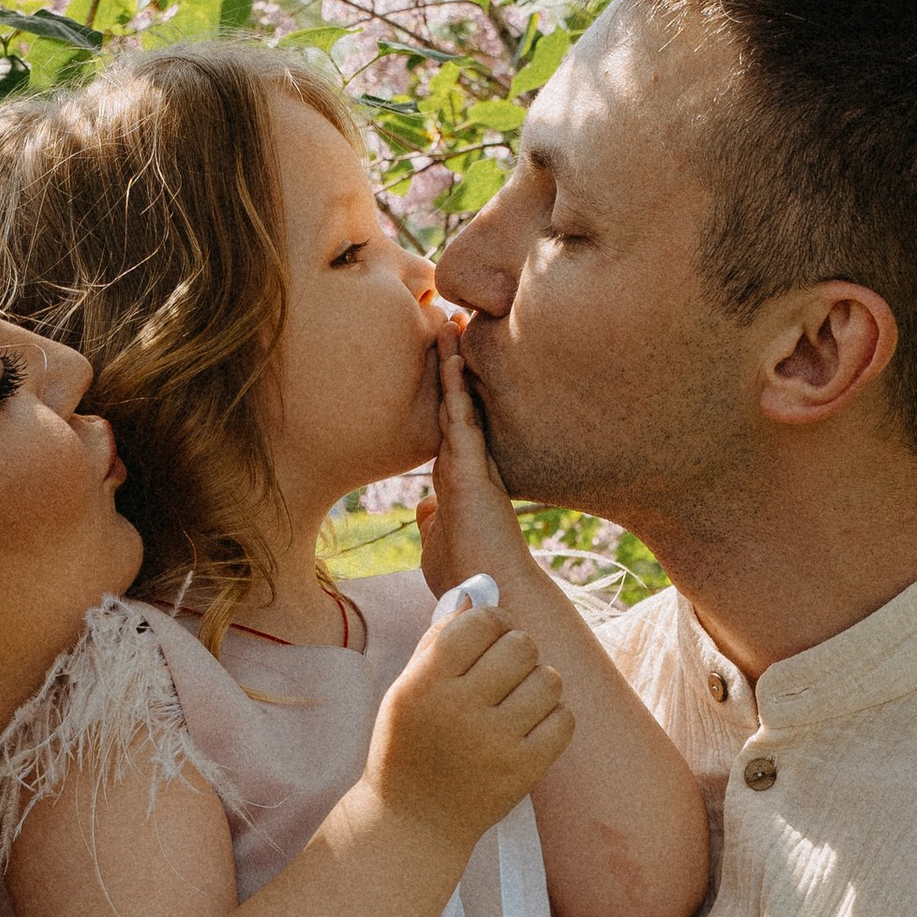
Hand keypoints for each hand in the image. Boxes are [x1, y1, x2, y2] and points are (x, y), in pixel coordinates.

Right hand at [362, 601, 574, 853]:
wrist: (413, 823)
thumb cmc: (409, 748)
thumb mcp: (405, 691)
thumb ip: (439, 639)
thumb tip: (477, 593)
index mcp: (424, 684)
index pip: (480, 622)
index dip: (493, 620)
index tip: (491, 636)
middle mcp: (459, 710)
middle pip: (521, 645)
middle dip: (518, 650)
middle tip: (506, 670)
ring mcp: (493, 743)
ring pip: (549, 679)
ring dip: (539, 683)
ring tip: (520, 699)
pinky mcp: (522, 771)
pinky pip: (564, 720)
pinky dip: (554, 717)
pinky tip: (532, 726)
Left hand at [418, 326, 528, 601]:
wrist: (490, 595)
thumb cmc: (465, 577)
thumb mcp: (438, 545)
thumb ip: (433, 524)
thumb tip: (425, 510)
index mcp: (457, 480)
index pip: (448, 427)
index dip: (443, 394)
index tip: (438, 363)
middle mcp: (468, 465)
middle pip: (455, 403)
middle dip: (450, 365)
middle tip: (447, 322)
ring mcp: (473, 465)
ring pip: (459, 402)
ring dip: (452, 363)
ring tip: (447, 321)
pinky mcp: (473, 470)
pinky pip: (461, 418)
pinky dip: (454, 387)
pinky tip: (450, 355)